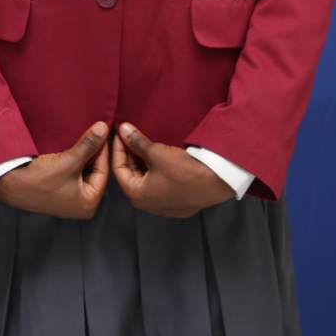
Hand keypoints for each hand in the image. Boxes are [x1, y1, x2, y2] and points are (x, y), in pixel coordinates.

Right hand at [0, 122, 108, 219]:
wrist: (7, 183)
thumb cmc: (39, 179)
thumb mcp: (69, 161)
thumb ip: (88, 145)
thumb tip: (103, 129)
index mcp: (89, 204)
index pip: (103, 171)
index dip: (102, 149)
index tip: (103, 132)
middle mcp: (81, 204)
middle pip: (92, 171)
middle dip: (91, 152)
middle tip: (93, 132)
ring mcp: (68, 199)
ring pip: (80, 171)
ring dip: (80, 154)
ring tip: (81, 137)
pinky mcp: (56, 191)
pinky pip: (70, 173)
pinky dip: (71, 160)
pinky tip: (68, 146)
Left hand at [110, 122, 235, 217]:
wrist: (218, 181)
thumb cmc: (185, 170)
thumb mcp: (156, 153)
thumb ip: (136, 142)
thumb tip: (123, 129)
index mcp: (137, 195)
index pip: (119, 169)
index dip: (118, 149)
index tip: (120, 134)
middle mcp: (148, 205)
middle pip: (132, 175)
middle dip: (130, 155)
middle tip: (129, 136)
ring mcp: (164, 206)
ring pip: (146, 180)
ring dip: (143, 162)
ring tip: (143, 143)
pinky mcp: (178, 203)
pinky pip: (160, 185)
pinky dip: (155, 171)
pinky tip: (158, 157)